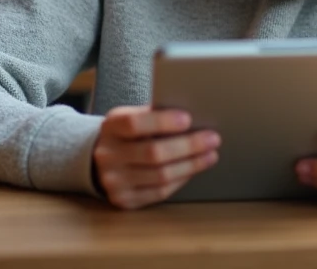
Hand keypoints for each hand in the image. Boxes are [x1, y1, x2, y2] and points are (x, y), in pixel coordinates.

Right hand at [92, 106, 219, 209]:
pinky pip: (160, 192)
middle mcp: (108, 156)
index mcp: (110, 127)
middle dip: (188, 146)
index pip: (134, 124)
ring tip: (210, 155)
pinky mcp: (125, 200)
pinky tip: (194, 169)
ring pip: (160, 176)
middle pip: (152, 153)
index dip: (162, 122)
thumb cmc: (129, 134)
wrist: (103, 160)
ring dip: (191, 165)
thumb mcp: (133, 116)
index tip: (189, 119)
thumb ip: (155, 115)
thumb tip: (194, 116)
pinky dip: (181, 179)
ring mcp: (114, 181)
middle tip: (213, 139)